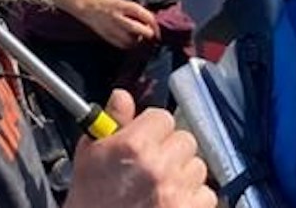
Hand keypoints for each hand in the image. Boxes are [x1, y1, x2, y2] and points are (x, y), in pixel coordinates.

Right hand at [68, 90, 213, 207]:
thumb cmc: (90, 199)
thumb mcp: (89, 156)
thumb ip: (109, 123)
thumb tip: (122, 97)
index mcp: (133, 146)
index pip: (163, 117)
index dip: (154, 128)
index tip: (147, 138)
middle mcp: (158, 166)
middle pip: (185, 139)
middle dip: (171, 150)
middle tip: (155, 164)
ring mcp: (176, 191)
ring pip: (198, 166)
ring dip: (184, 174)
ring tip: (163, 186)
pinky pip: (206, 194)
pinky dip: (193, 199)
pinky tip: (173, 202)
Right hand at [77, 0, 158, 48]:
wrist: (88, 7)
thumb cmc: (107, 3)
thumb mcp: (123, 2)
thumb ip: (136, 11)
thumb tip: (150, 21)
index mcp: (125, 6)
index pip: (146, 16)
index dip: (154, 25)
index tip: (157, 29)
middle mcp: (120, 17)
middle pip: (141, 30)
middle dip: (148, 34)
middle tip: (150, 34)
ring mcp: (114, 28)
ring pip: (133, 40)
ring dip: (139, 40)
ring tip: (138, 36)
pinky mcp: (109, 37)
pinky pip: (123, 45)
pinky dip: (129, 45)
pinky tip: (128, 40)